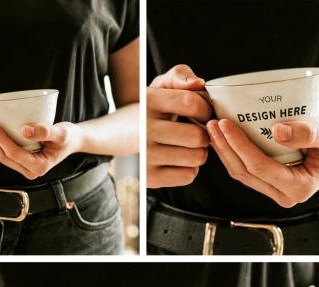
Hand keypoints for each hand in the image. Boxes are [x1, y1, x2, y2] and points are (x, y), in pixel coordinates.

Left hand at [0, 121, 81, 179]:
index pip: (14, 153)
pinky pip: (6, 155)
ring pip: (2, 158)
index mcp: (39, 167)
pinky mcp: (23, 163)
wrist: (72, 141)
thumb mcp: (60, 132)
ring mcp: (26, 169)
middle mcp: (31, 172)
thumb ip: (44, 131)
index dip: (0, 139)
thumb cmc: (68, 136)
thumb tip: (25, 130)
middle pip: (4, 157)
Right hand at [147, 64, 211, 187]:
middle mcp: (145, 129)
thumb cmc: (147, 110)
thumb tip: (198, 84)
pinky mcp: (149, 178)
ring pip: (196, 157)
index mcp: (149, 102)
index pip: (192, 103)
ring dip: (199, 153)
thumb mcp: (157, 87)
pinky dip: (190, 169)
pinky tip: (179, 161)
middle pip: (197, 136)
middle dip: (204, 134)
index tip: (202, 113)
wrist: (113, 137)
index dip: (205, 109)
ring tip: (188, 147)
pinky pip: (188, 175)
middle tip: (196, 133)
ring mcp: (146, 156)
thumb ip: (179, 76)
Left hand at [207, 117, 318, 207]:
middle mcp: (284, 195)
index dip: (239, 145)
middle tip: (211, 123)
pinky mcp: (271, 182)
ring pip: (242, 174)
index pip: (259, 167)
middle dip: (225, 148)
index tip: (224, 123)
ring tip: (212, 129)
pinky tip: (223, 138)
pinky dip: (233, 153)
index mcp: (298, 188)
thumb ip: (308, 134)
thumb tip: (277, 131)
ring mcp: (276, 191)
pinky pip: (247, 170)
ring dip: (225, 152)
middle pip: (245, 173)